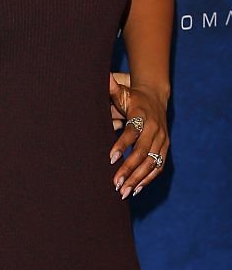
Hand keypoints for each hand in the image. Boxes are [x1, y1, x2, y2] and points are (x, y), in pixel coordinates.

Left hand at [108, 79, 168, 198]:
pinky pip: (158, 166)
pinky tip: (135, 190)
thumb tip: (104, 78)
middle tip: (115, 183)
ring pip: (151, 163)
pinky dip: (148, 179)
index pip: (133, 132)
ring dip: (138, 178)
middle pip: (142, 152)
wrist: (156, 97)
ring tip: (123, 192)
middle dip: (129, 169)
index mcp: (143, 116)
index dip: (122, 145)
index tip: (110, 158)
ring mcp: (162, 140)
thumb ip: (112, 88)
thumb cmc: (133, 97)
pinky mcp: (165, 148)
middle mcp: (155, 130)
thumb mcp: (123, 92)